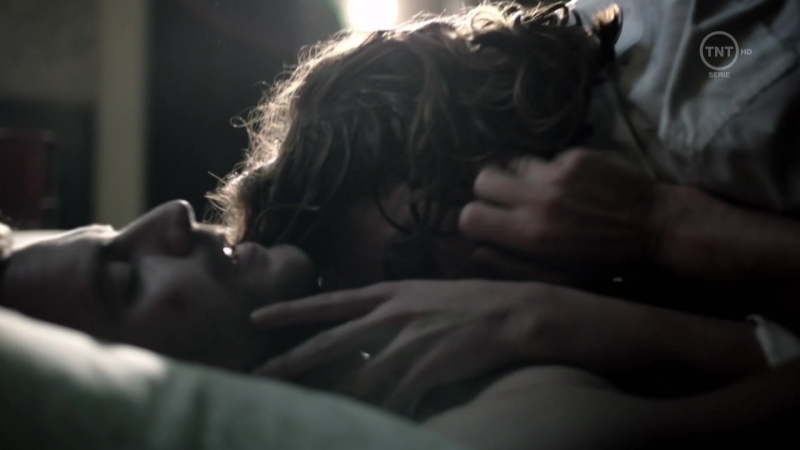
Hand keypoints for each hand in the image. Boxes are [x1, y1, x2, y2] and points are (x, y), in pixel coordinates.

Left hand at [251, 280, 550, 414]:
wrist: (513, 313)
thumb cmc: (469, 303)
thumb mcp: (423, 294)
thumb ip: (390, 308)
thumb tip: (361, 326)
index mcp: (389, 294)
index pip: (329, 303)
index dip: (291, 311)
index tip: (258, 318)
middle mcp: (392, 316)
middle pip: (329, 342)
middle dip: (289, 361)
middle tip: (255, 376)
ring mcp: (409, 343)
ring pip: (356, 377)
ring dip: (326, 399)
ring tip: (297, 414)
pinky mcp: (428, 368)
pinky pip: (394, 398)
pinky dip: (378, 414)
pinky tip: (361, 428)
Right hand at [459, 148, 661, 279]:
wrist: (656, 228)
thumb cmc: (605, 263)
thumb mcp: (557, 278)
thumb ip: (511, 265)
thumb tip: (476, 251)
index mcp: (530, 234)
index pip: (469, 216)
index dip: (474, 221)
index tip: (489, 225)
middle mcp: (539, 199)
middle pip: (482, 179)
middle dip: (489, 192)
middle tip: (507, 202)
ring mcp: (557, 173)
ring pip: (514, 165)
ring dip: (522, 179)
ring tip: (543, 193)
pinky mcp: (577, 156)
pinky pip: (547, 160)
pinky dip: (553, 173)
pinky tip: (575, 187)